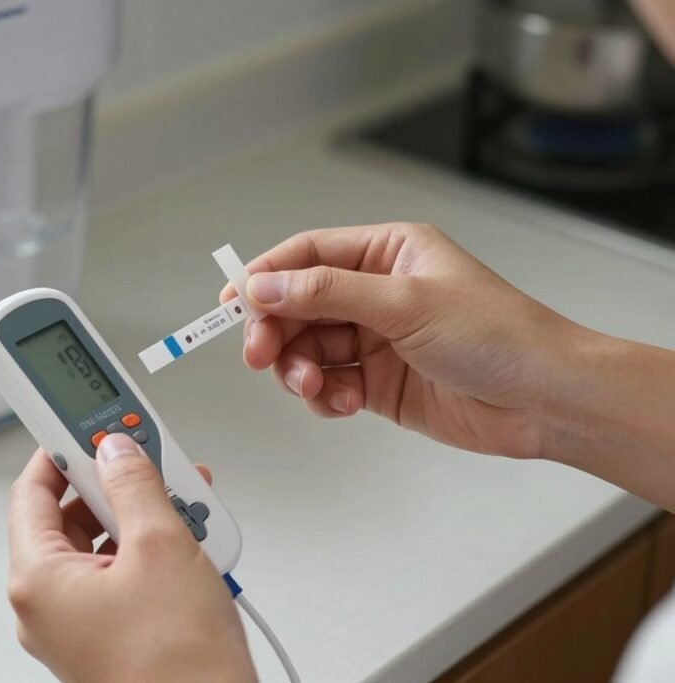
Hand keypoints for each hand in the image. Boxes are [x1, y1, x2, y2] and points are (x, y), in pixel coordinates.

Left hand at [7, 434, 255, 682]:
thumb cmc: (178, 667)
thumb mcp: (161, 546)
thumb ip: (134, 484)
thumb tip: (118, 449)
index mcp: (38, 580)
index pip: (32, 490)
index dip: (60, 449)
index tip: (82, 421)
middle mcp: (49, 606)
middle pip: (71, 516)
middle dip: (118, 482)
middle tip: (150, 458)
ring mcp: (81, 624)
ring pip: (104, 544)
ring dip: (145, 514)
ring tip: (187, 499)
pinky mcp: (113, 636)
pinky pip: (124, 574)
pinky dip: (155, 548)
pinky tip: (193, 536)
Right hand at [223, 223, 579, 458]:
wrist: (543, 400)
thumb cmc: (499, 336)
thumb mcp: (406, 303)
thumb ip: (327, 293)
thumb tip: (266, 285)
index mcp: (387, 253)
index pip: (308, 255)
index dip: (265, 276)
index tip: (233, 302)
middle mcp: (376, 292)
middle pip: (298, 305)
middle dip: (276, 331)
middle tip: (261, 355)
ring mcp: (375, 339)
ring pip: (307, 349)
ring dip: (300, 369)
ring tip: (316, 385)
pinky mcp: (377, 382)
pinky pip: (328, 384)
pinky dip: (324, 396)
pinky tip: (344, 402)